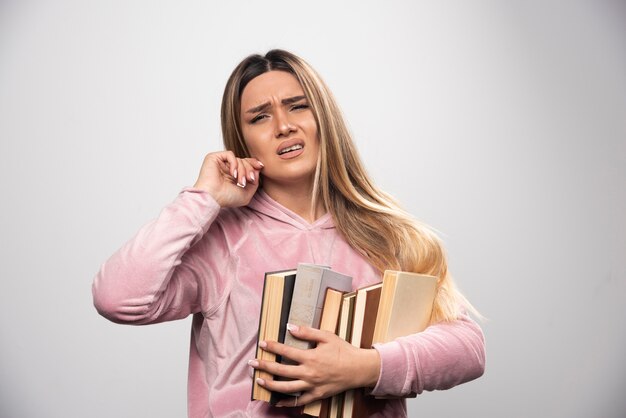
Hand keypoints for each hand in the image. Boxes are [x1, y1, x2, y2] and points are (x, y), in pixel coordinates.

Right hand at [193, 151, 263, 206]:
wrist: (212, 198)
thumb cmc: (226, 198)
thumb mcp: (247, 194)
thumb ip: (255, 182)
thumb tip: (257, 169)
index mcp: (232, 176)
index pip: (246, 165)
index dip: (254, 164)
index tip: (261, 167)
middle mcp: (226, 168)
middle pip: (244, 161)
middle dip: (249, 170)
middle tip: (249, 180)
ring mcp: (220, 163)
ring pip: (239, 159)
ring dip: (243, 171)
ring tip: (240, 182)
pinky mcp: (214, 158)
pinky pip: (230, 154)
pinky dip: (234, 164)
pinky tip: (233, 174)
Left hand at [249, 324, 380, 406]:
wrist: (359, 368)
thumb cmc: (343, 350)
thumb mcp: (326, 336)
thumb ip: (307, 332)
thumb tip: (290, 327)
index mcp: (310, 357)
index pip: (286, 351)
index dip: (272, 347)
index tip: (262, 343)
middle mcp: (309, 373)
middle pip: (281, 371)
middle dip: (264, 366)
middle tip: (252, 363)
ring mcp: (312, 385)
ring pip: (287, 388)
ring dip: (271, 384)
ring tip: (259, 380)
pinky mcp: (317, 395)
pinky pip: (300, 401)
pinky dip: (288, 402)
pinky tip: (277, 401)